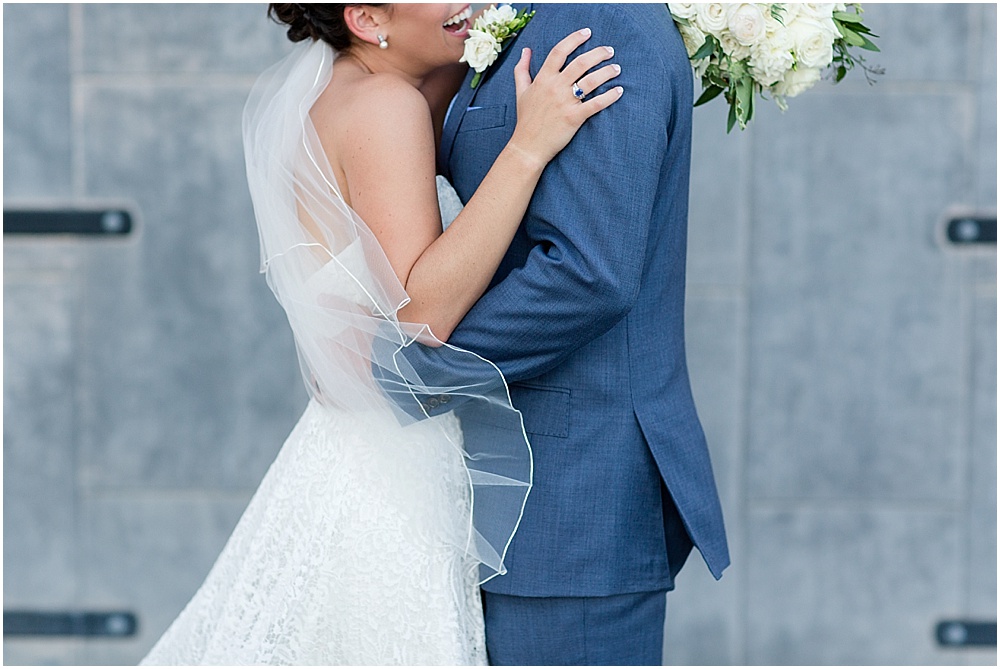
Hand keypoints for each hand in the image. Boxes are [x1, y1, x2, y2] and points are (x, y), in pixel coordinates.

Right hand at [507, 28, 622, 169]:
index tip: (587, 33)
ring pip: (591, 81)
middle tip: (610, 51)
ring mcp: (565, 102)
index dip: (574, 39)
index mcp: (543, 79)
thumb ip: (522, 70)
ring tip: (616, 68)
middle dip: (598, 54)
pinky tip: (619, 91)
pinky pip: (596, 104)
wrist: (527, 146)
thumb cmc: (525, 120)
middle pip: (580, 63)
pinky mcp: (574, 117)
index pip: (559, 52)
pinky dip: (609, 97)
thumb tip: (526, 51)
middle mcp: (555, 87)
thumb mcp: (520, 92)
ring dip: (607, 72)